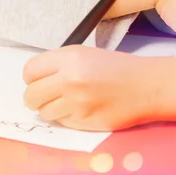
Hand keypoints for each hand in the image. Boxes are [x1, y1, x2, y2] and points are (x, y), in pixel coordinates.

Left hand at [22, 45, 157, 131]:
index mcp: (69, 58)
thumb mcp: (83, 53)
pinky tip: (80, 108)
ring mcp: (76, 104)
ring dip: (50, 108)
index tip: (39, 78)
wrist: (146, 86)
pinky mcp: (84, 122)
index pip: (29, 71)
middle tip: (46, 93)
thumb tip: (34, 78)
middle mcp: (69, 81)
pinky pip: (61, 122)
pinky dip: (65, 117)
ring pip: (43, 112)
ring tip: (66, 100)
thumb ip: (57, 63)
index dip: (32, 76)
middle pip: (31, 95)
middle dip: (35, 96)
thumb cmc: (116, 67)